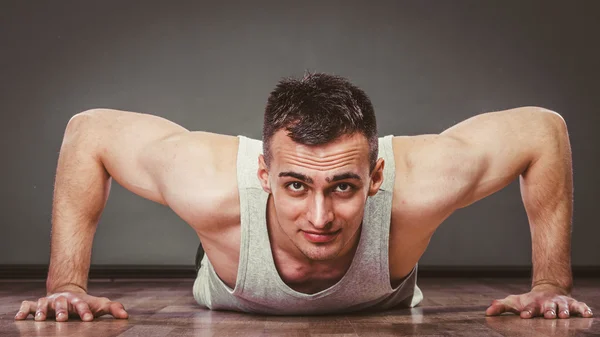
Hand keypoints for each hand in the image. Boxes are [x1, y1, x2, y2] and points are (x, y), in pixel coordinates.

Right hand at [14, 292, 128, 321]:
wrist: (67, 293)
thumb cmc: (85, 304)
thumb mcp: (99, 305)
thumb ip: (112, 308)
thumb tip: (126, 316)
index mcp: (77, 300)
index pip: (82, 305)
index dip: (85, 311)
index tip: (88, 319)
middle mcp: (62, 300)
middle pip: (62, 304)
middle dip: (62, 311)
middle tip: (63, 319)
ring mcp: (48, 302)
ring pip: (43, 304)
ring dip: (42, 311)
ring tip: (41, 319)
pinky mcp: (36, 305)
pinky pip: (27, 306)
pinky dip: (23, 310)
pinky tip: (19, 318)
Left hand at [485, 285, 592, 318]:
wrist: (547, 290)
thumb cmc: (528, 301)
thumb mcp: (514, 302)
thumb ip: (501, 306)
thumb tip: (487, 312)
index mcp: (533, 304)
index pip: (529, 308)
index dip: (527, 311)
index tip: (524, 315)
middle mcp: (547, 304)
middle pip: (548, 308)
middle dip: (548, 311)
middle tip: (548, 316)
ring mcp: (560, 303)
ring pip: (563, 307)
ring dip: (564, 311)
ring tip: (564, 316)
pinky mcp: (572, 304)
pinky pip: (580, 306)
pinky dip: (584, 309)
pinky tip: (588, 314)